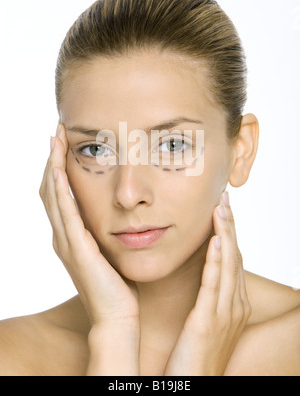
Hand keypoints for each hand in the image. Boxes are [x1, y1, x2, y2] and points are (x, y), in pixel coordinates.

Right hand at [39, 123, 139, 327]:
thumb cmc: (118, 285)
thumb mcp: (110, 250)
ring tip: (55, 140)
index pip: (59, 193)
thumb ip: (106, 231)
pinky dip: (60, 188)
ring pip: (53, 195)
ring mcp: (67, 242)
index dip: (59, 167)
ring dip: (53, 166)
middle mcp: (63, 236)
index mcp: (71, 235)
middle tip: (56, 131)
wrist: (118, 316)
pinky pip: (65, 212)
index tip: (64, 141)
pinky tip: (60, 169)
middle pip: (50, 189)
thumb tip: (119, 212)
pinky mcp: (77, 248)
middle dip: (53, 158)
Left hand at [164, 192, 250, 375]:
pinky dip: (217, 260)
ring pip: (228, 265)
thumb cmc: (195, 356)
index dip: (230, 232)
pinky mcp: (208, 322)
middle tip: (224, 198)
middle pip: (235, 256)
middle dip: (231, 226)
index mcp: (234, 304)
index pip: (234, 260)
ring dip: (226, 234)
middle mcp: (235, 306)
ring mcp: (225, 314)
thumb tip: (203, 274)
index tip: (223, 209)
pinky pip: (214, 285)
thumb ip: (207, 297)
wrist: (192, 389)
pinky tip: (216, 240)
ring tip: (221, 208)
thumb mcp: (205, 322)